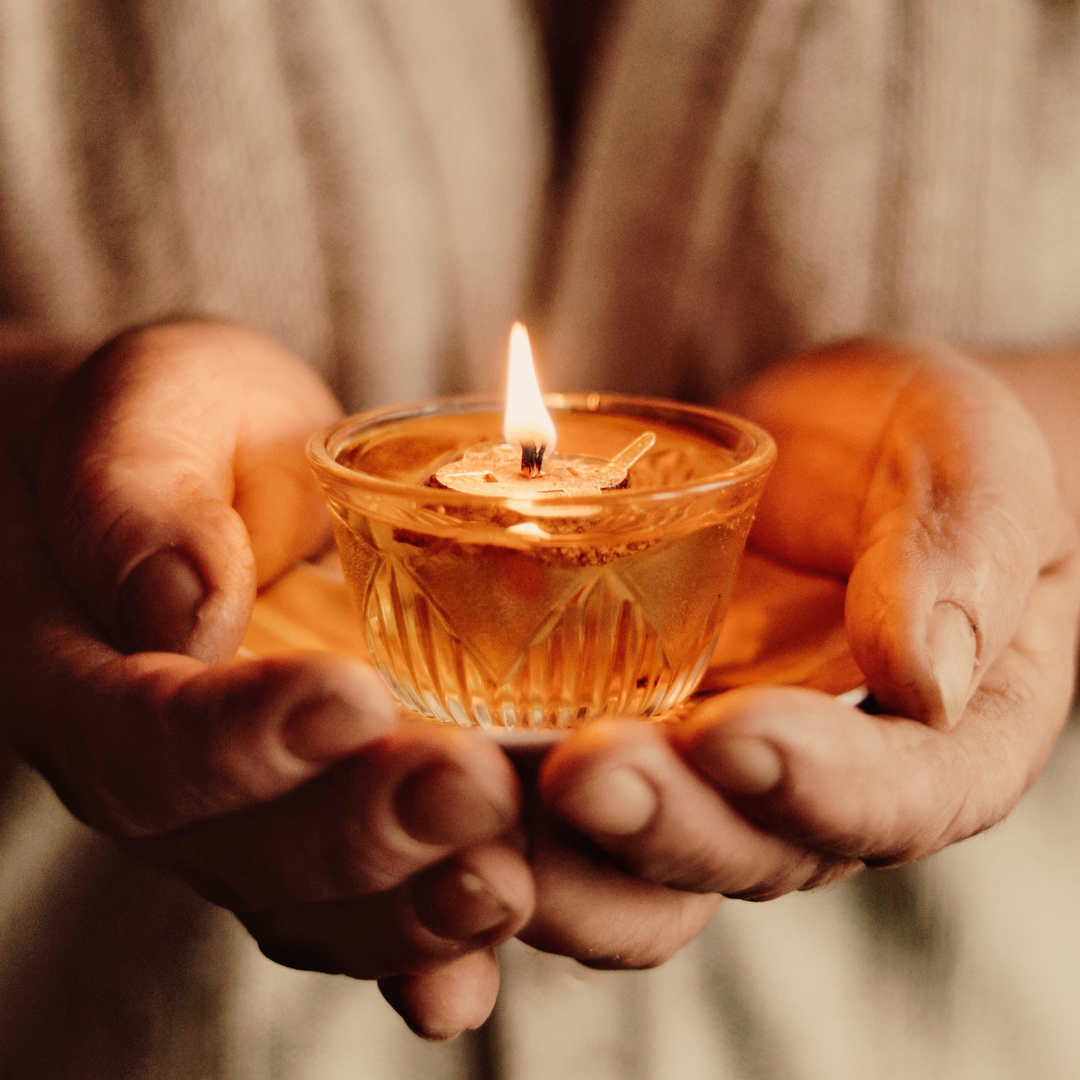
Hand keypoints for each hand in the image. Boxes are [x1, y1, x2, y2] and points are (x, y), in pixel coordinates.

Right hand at [0, 321, 532, 1038]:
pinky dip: (426, 946)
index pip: (141, 737)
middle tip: (470, 790)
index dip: (238, 739)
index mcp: (83, 670)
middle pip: (238, 850)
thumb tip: (182, 605)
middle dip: (360, 833)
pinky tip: (484, 960)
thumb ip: (138, 498)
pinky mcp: (327, 809)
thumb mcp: (147, 411)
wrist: (210, 469)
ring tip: (507, 883)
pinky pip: (364, 903)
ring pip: (309, 904)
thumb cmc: (174, 425)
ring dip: (408, 912)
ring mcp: (245, 809)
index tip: (350, 695)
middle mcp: (159, 771)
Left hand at [522, 338, 1079, 947]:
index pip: (895, 801)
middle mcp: (811, 791)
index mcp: (938, 747)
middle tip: (584, 769)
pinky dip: (494, 818)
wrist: (834, 447)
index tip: (735, 733)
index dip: (819, 787)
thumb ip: (966, 554)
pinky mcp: (618, 737)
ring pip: (634, 863)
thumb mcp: (973, 466)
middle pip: (739, 854)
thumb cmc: (921, 449)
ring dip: (558, 851)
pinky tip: (428, 790)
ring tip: (482, 793)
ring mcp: (702, 775)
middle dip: (659, 823)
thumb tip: (924, 677)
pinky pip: (557, 804)